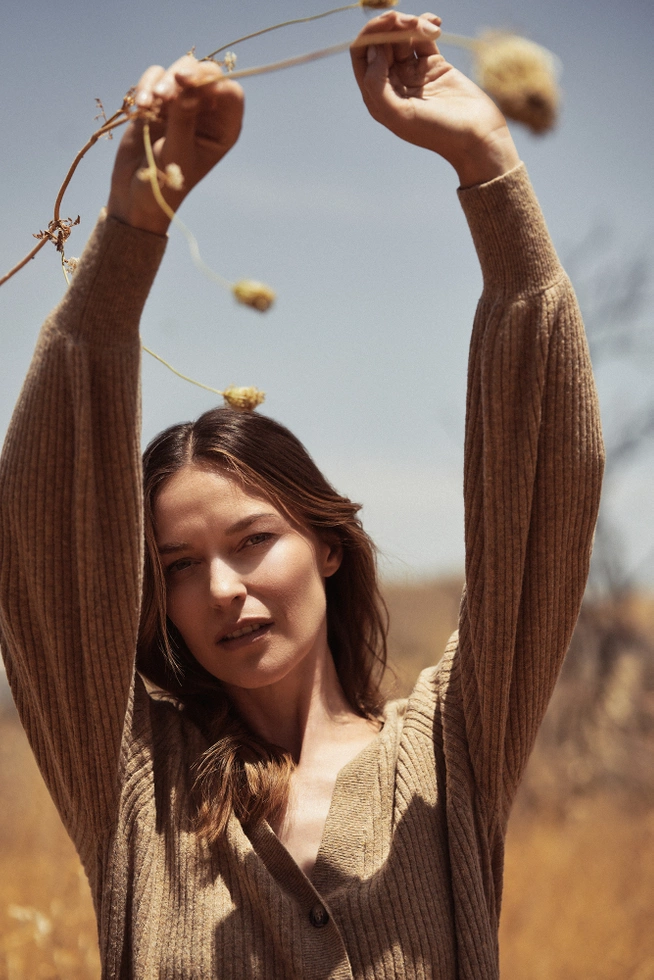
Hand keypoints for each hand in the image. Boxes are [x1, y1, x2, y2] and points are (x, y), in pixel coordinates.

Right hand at [107, 56, 243, 234]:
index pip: (229, 92)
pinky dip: (146, 86)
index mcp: (224, 129)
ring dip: (161, 81)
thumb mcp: (176, 155)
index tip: (185, 83)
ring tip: (147, 104)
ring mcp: (183, 104)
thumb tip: (188, 88)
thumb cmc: (165, 185)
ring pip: (179, 70)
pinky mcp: (159, 101)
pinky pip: (155, 77)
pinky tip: (140, 107)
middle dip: (183, 76)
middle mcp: (208, 113)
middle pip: (205, 74)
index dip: (210, 81)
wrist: (136, 195)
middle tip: (163, 94)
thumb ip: (183, 121)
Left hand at [351, 11, 519, 186]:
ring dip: (411, 24)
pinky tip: (435, 23)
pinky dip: (425, 25)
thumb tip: (373, 50)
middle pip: (381, 43)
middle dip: (391, 26)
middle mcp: (393, 84)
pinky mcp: (434, 65)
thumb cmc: (438, 132)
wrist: (476, 137)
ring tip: (429, 27)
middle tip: (409, 21)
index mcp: (378, 97)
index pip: (362, 56)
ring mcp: (413, 74)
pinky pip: (422, 38)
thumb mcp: (400, 114)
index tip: (388, 26)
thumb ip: (377, 85)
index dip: (370, 36)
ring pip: (402, 37)